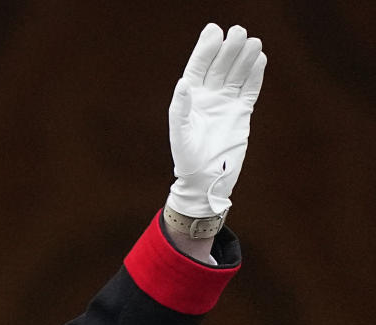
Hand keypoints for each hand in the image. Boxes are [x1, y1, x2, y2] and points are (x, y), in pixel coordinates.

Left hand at [167, 24, 266, 218]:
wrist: (206, 179)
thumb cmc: (187, 158)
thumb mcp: (180, 134)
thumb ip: (180, 108)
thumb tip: (183, 83)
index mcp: (191, 98)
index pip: (198, 67)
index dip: (205, 49)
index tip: (214, 31)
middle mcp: (208, 96)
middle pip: (220, 66)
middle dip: (228, 48)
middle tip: (238, 31)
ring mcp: (226, 103)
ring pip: (237, 74)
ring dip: (244, 58)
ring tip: (253, 42)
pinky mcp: (241, 113)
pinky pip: (249, 90)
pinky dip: (255, 76)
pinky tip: (260, 60)